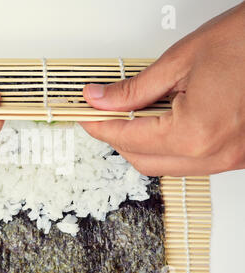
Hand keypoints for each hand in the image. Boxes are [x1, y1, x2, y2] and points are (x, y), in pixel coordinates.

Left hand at [80, 3, 244, 175]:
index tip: (86, 115)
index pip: (128, 138)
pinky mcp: (237, 155)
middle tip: (102, 115)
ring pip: (165, 166)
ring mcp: (229, 159)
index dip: (100, 126)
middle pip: (142, 160)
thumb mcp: (180, 61)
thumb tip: (99, 99)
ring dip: (141, 145)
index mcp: (195, 132)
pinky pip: (189, 163)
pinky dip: (167, 147)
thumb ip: (133, 89)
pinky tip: (160, 124)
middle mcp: (214, 155)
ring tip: (130, 116)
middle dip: (116, 139)